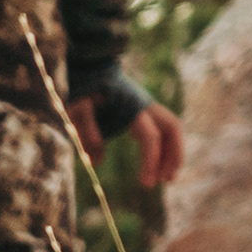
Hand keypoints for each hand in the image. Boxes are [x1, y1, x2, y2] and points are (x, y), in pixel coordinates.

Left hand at [70, 77, 185, 185]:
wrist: (91, 67)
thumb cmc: (83, 88)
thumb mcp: (78, 109)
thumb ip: (87, 132)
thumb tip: (97, 163)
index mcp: (133, 107)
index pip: (151, 137)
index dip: (151, 161)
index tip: (145, 184)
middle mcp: (146, 105)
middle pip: (172, 129)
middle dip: (174, 154)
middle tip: (166, 180)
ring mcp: (147, 106)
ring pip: (170, 129)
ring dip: (171, 152)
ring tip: (165, 178)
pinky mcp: (143, 110)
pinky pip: (162, 128)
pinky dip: (163, 146)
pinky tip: (156, 163)